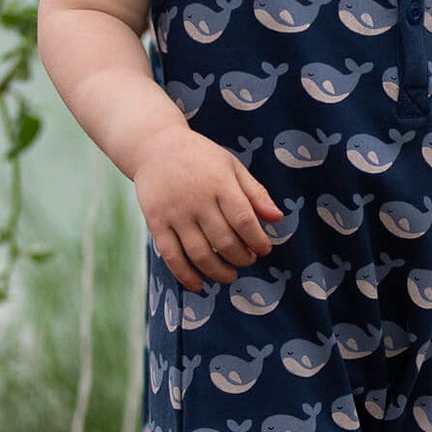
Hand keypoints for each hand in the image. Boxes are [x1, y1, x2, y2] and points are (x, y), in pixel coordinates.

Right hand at [131, 125, 281, 291]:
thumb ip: (255, 193)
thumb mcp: (232, 166)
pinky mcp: (156, 223)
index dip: (258, 241)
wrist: (155, 146)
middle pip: (224, 241)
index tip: (264, 250)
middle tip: (248, 260)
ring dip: (218, 272)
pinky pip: (171, 256)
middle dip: (241, 258)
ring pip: (199, 253)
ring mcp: (175, 213)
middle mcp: (197, 199)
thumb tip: (277, 218)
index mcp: (220, 183)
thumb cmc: (200, 158)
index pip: (244, 220)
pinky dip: (185, 275)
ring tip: (230, 275)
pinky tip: (198, 285)